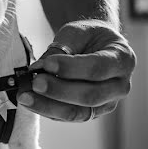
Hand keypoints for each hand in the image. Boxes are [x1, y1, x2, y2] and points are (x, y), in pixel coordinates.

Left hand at [19, 20, 135, 121]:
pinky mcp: (90, 114)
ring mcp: (107, 104)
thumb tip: (40, 68)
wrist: (95, 46)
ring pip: (79, 112)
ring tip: (24, 96)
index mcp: (123, 60)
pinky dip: (47, 109)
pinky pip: (68, 116)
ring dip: (49, 105)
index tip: (46, 63)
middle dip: (59, 90)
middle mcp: (120, 86)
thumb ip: (62, 48)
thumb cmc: (87, 37)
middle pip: (90, 95)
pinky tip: (30, 101)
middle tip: (34, 82)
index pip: (98, 68)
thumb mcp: (77, 32)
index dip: (71, 68)